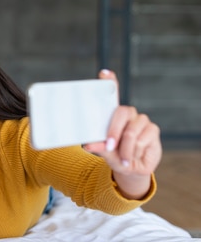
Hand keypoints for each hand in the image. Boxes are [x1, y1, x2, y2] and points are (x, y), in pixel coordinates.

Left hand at [83, 70, 161, 198]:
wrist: (132, 168)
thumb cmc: (115, 155)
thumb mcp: (104, 152)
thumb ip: (98, 146)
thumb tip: (87, 144)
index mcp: (112, 115)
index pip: (111, 93)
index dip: (109, 82)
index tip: (104, 73)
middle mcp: (127, 113)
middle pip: (121, 112)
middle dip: (114, 131)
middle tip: (109, 147)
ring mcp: (141, 120)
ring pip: (131, 132)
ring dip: (125, 149)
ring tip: (122, 158)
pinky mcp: (152, 129)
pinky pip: (142, 140)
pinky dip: (134, 152)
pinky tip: (134, 156)